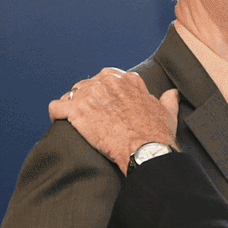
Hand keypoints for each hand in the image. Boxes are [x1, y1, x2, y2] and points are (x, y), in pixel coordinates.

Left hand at [48, 68, 178, 174]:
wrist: (145, 150)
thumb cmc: (157, 133)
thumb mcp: (168, 112)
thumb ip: (168, 99)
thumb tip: (172, 94)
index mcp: (128, 80)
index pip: (107, 77)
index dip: (104, 92)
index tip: (105, 103)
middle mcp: (107, 82)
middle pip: (88, 85)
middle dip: (87, 97)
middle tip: (90, 114)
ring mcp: (91, 95)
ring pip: (72, 94)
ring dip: (71, 105)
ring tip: (73, 118)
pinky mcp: (77, 111)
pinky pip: (56, 106)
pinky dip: (56, 113)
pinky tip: (59, 120)